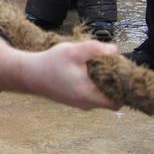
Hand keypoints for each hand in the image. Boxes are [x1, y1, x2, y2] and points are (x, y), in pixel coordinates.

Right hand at [0, 36, 120, 110]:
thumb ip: (95, 49)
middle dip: (115, 84)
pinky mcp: (74, 100)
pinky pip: (92, 95)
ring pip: (101, 97)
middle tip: (111, 66)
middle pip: (112, 99)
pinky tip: (87, 71)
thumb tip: (115, 50)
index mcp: (88, 95)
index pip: (118, 102)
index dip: (124, 89)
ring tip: (98, 67)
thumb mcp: (73, 50)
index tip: (122, 73)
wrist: (29, 74)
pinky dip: (94, 85)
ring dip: (104, 84)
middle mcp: (86, 104)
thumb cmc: (51, 62)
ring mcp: (80, 104)